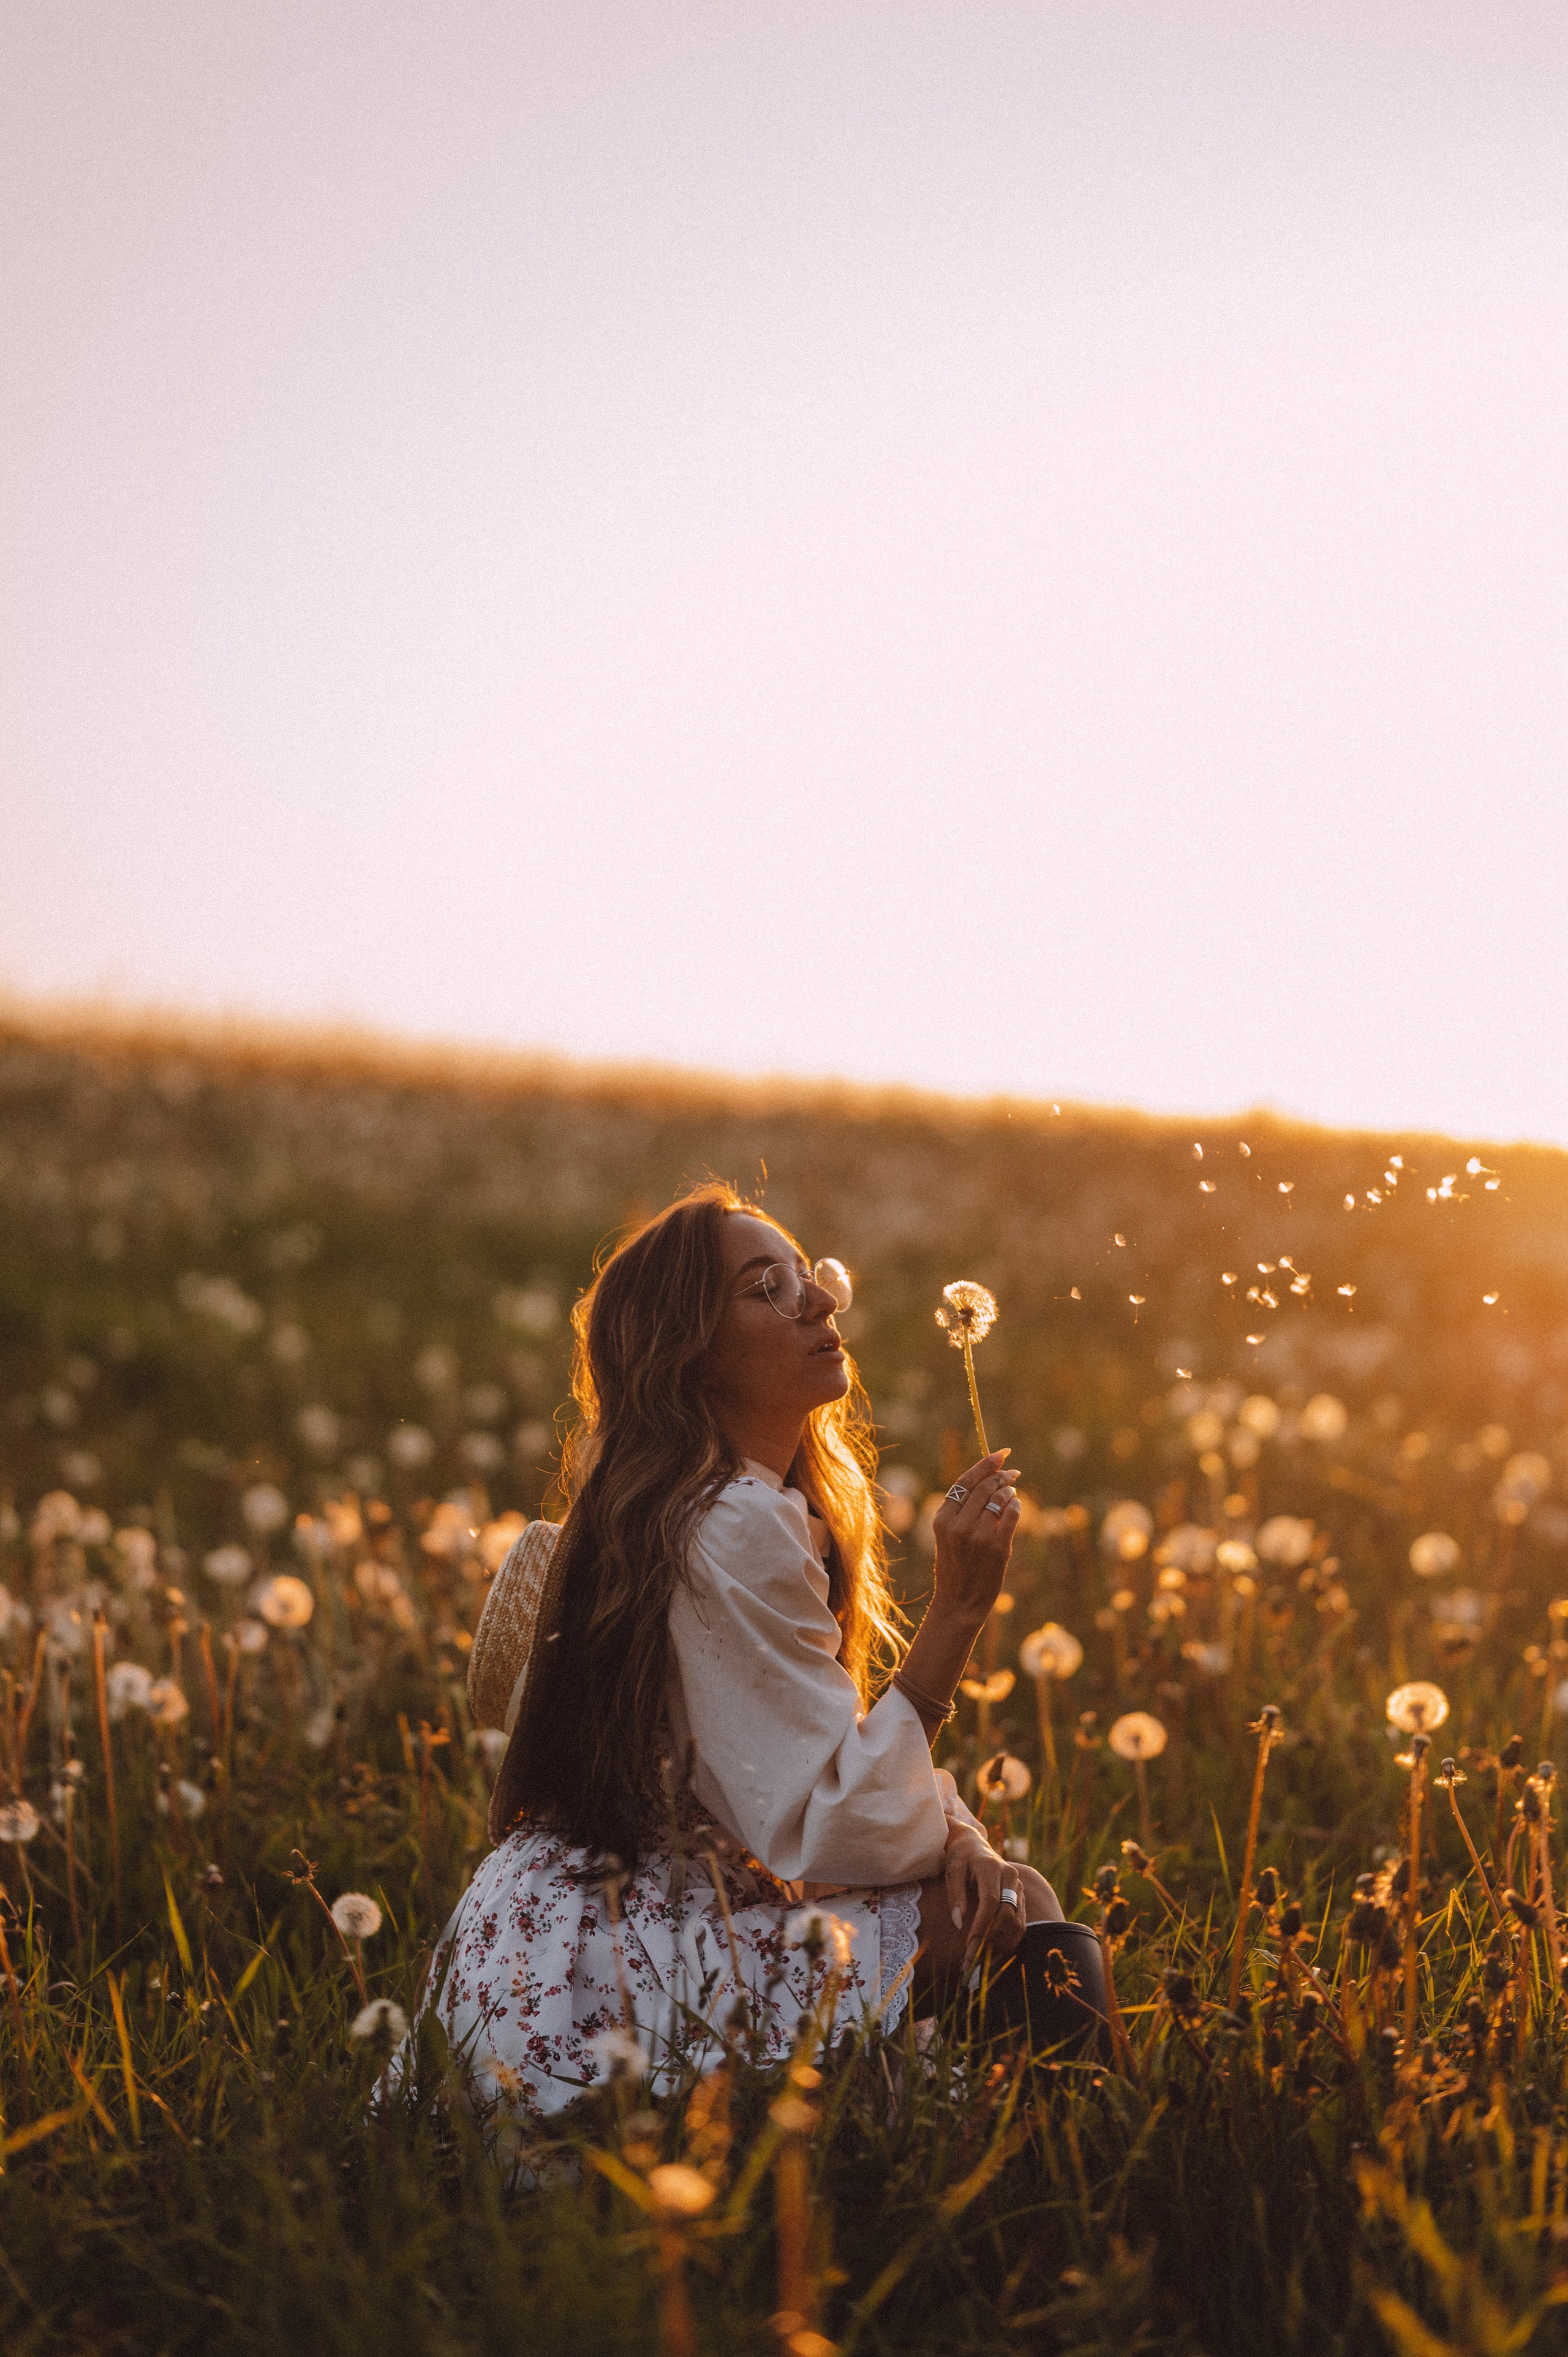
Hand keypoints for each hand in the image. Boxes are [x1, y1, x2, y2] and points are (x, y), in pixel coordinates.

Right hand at [931, 1450, 1020, 1625]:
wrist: (959, 1602)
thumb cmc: (955, 1567)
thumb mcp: (947, 1536)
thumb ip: (961, 1511)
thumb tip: (988, 1480)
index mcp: (942, 1519)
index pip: (965, 1481)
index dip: (985, 1464)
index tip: (1000, 1454)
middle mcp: (959, 1525)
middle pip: (985, 1487)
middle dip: (1002, 1476)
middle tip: (1013, 1474)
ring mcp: (979, 1536)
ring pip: (999, 1499)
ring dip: (1009, 1492)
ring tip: (1012, 1493)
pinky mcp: (998, 1547)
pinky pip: (1012, 1515)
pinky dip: (1016, 1507)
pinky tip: (1016, 1506)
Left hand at [944, 1823, 1026, 1975]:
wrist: (974, 1845)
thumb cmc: (960, 1858)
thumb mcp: (952, 1869)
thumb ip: (955, 1894)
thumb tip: (959, 1922)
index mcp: (991, 1866)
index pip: (990, 1900)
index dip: (981, 1924)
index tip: (970, 1944)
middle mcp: (1010, 1876)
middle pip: (1006, 1913)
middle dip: (990, 1939)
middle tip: (973, 1958)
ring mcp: (1019, 1887)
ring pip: (1016, 1922)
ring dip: (1001, 1944)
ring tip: (982, 1959)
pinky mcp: (1021, 1897)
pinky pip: (1020, 1923)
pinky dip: (1008, 1940)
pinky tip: (994, 1953)